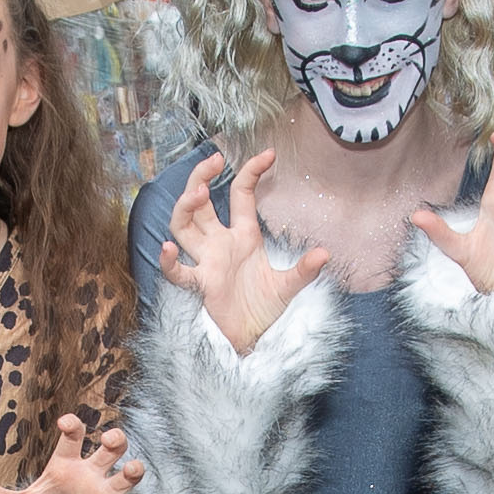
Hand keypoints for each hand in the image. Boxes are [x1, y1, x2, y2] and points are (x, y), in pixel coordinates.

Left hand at [0, 411, 146, 493]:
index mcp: (64, 466)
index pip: (72, 439)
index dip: (73, 427)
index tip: (67, 422)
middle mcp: (89, 476)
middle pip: (109, 450)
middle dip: (114, 440)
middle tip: (111, 439)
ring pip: (126, 476)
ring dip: (133, 470)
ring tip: (133, 469)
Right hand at [160, 151, 332, 354]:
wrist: (255, 340)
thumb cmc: (266, 310)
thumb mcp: (289, 286)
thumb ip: (304, 270)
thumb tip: (325, 253)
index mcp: (243, 236)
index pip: (241, 194)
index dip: (250, 171)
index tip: (269, 154)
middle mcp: (220, 244)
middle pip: (200, 203)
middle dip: (201, 178)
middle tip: (213, 160)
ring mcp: (208, 262)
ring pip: (183, 226)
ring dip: (186, 207)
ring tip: (197, 194)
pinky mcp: (202, 285)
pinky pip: (179, 272)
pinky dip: (170, 262)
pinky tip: (169, 249)